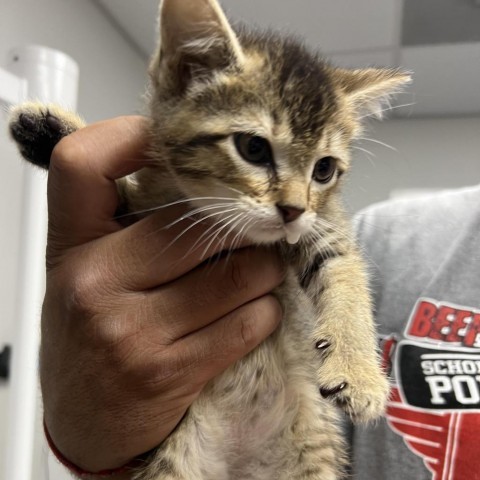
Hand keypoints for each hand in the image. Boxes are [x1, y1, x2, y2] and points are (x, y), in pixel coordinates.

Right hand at [40, 116, 283, 475]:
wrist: (87, 422)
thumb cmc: (90, 339)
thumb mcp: (89, 275)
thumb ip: (127, 230)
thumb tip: (197, 181)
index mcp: (71, 248)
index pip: (84, 164)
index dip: (130, 136)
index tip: (174, 144)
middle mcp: (95, 283)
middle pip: (196, 224)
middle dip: (240, 226)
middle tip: (256, 228)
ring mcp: (132, 331)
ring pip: (236, 273)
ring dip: (264, 270)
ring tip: (259, 271)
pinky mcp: (170, 371)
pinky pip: (249, 321)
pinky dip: (265, 309)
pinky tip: (254, 310)